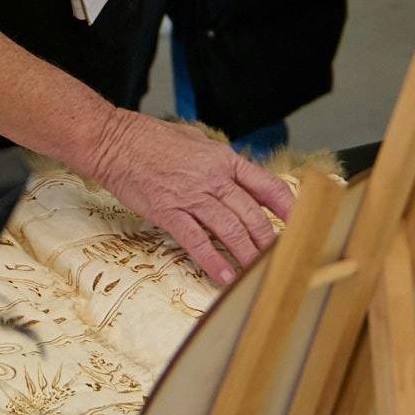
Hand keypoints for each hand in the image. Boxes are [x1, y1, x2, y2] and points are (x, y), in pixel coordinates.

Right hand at [87, 111, 291, 286]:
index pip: (267, 186)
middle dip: (270, 241)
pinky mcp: (168, 211)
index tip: (302, 224)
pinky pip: (196, 240)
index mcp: (223, 159)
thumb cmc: (150, 139)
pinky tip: (223, 276)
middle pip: (252, 215)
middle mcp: (212, 178)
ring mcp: (190, 196)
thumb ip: (219, 163)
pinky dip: (211, 260)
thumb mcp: (195, 141)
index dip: (288, 208)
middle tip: (282, 260)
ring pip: (229, 230)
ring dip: (247, 255)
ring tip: (258, 274)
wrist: (113, 140)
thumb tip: (239, 179)